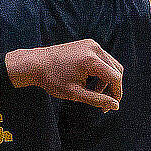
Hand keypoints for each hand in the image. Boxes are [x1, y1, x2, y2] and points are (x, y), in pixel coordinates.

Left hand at [4, 40, 122, 110]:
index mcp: (91, 60)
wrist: (34, 63)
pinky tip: (88, 82)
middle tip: (102, 103)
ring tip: (93, 92)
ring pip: (110, 65)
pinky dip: (101, 71)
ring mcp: (91, 44)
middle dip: (112, 88)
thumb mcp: (74, 93)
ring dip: (107, 80)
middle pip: (116, 70)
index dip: (116, 94)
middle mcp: (94, 48)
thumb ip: (97, 100)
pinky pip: (102, 59)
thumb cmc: (51, 80)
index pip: (115, 78)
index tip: (110, 107)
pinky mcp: (88, 44)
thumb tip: (116, 106)